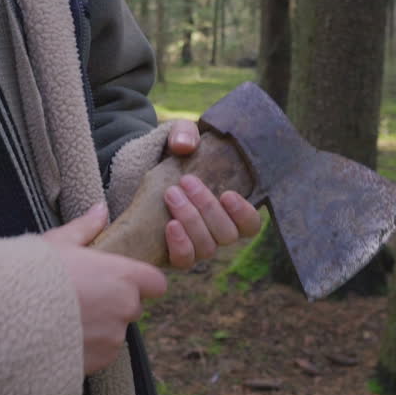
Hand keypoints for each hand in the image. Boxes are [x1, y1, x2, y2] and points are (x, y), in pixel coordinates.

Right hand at [43, 203, 166, 374]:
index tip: (122, 279)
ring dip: (99, 326)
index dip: (142, 281)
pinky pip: (99, 353)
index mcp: (123, 276)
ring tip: (64, 317)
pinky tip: (60, 336)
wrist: (4, 319)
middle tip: (82, 295)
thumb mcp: (58, 243)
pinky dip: (86, 347)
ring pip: (114, 332)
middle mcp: (125, 309)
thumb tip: (101, 209)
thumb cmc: (31, 274)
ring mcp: (112, 339)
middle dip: (115, 302)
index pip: (156, 283)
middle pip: (133, 306)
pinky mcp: (97, 363)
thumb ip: (86, 228)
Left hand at [163, 120, 261, 268]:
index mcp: (230, 209)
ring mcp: (198, 246)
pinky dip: (180, 245)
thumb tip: (186, 146)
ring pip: (207, 247)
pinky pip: (185, 261)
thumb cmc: (172, 158)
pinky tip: (169, 225)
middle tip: (186, 181)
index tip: (228, 194)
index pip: (251, 225)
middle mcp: (218, 233)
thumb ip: (185, 132)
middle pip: (227, 234)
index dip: (244, 214)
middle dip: (207, 207)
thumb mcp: (179, 137)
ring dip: (191, 220)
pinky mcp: (176, 255)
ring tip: (171, 194)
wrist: (144, 179)